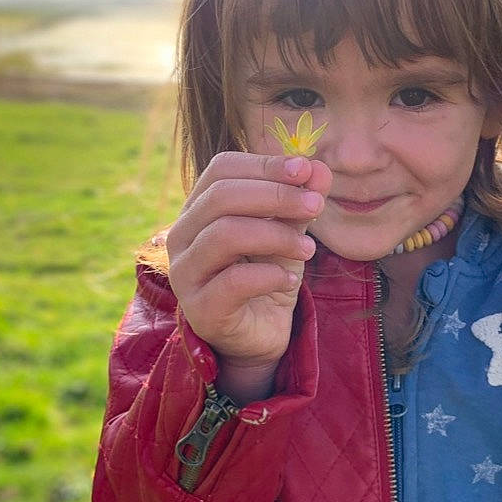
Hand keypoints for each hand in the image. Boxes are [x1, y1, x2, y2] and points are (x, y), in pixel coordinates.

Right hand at [166, 151, 330, 370]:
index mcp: (199, 209)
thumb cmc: (266, 276)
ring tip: (309, 249)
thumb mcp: (287, 233)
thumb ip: (298, 203)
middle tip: (315, 205)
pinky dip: (269, 276)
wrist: (259, 336)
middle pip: (221, 197)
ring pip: (224, 235)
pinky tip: (289, 280)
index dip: (264, 165)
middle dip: (275, 196)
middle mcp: (182, 236)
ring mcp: (185, 273)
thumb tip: (319, 169)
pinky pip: (232, 282)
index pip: (221, 169)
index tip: (306, 169)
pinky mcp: (200, 309)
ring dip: (276, 235)